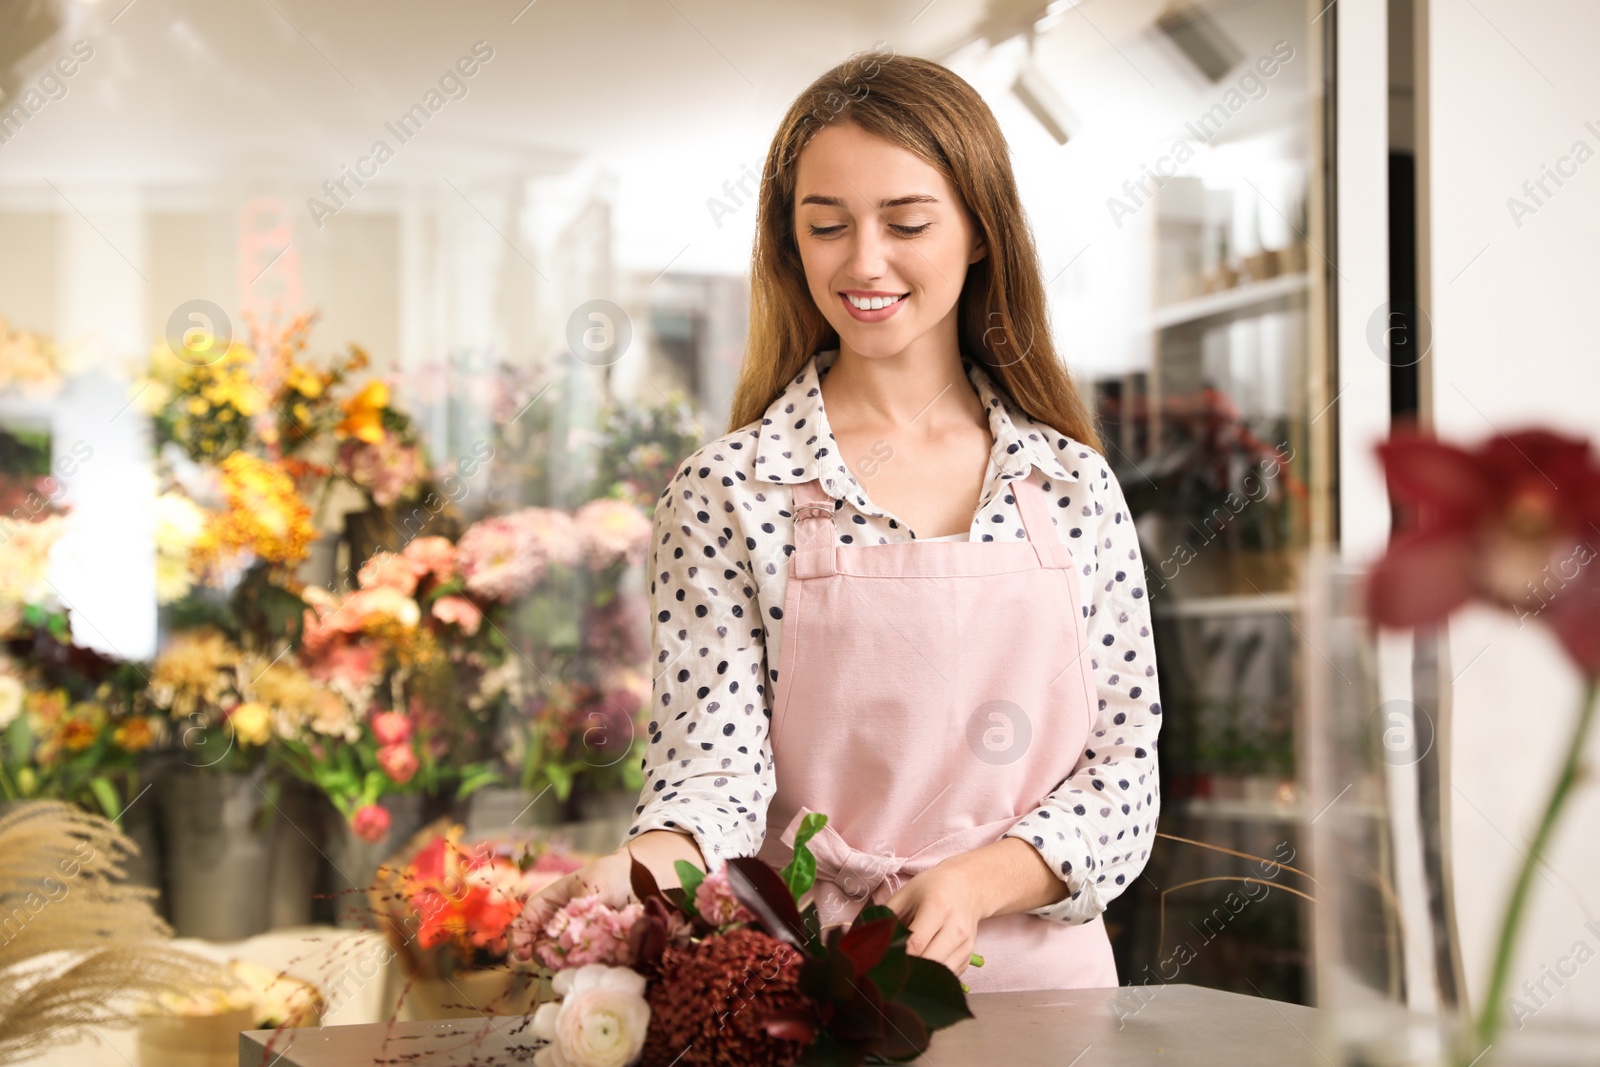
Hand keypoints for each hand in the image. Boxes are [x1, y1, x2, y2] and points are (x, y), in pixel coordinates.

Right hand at [510, 848, 634, 960]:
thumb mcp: (593, 885)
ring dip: (566, 962)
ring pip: (559, 960)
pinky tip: (599, 959)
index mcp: (549, 903)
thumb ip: (581, 909)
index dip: (519, 938)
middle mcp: (558, 925)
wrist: (639, 880)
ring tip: (583, 956)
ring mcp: (574, 940)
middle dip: (544, 955)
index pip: (526, 921)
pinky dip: (586, 966)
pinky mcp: (592, 952)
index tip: (521, 954)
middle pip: (539, 947)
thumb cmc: (611, 875)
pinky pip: (583, 965)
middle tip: (557, 957)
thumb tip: (571, 936)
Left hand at [882, 858, 986, 976]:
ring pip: (940, 973)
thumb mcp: (906, 893)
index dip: (898, 956)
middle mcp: (956, 928)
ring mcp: (965, 945)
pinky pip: (947, 975)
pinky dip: (932, 975)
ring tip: (903, 973)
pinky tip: (920, 968)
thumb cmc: (933, 888)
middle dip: (908, 970)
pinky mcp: (968, 956)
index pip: (917, 942)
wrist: (967, 886)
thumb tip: (868, 939)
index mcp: (938, 908)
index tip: (882, 962)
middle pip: (930, 962)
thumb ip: (887, 916)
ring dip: (920, 976)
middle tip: (889, 973)